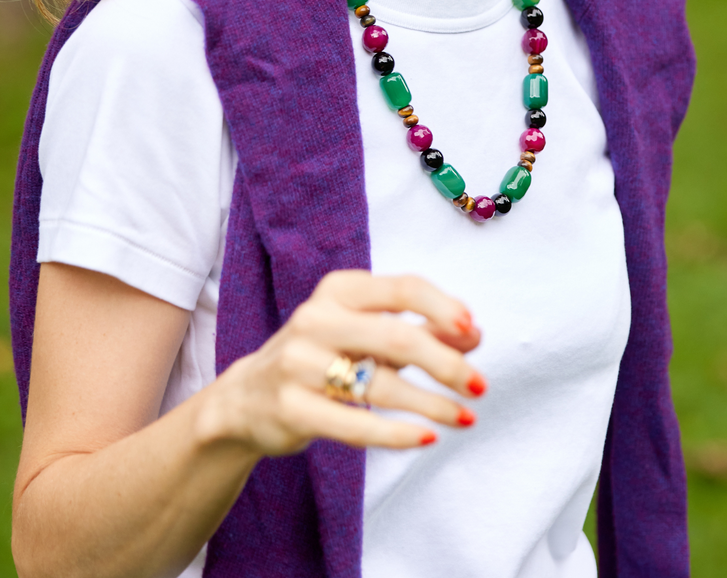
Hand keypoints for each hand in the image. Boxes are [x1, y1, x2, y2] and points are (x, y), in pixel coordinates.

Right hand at [195, 270, 484, 456]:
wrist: (245, 399)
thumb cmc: (321, 357)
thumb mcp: (366, 333)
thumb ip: (419, 329)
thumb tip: (474, 334)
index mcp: (339, 290)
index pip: (402, 288)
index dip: (443, 308)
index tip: (473, 329)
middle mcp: (316, 319)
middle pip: (396, 338)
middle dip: (445, 363)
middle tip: (480, 385)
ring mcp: (299, 364)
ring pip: (379, 385)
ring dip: (431, 404)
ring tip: (465, 417)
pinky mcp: (291, 409)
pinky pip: (355, 424)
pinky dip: (396, 434)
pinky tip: (427, 437)